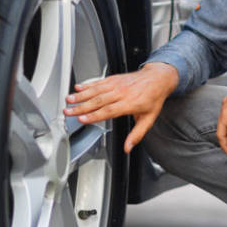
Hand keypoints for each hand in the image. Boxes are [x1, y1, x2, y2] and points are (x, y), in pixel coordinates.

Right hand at [64, 63, 178, 153]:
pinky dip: (87, 84)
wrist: (158, 78)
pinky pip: (99, 82)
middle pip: (98, 101)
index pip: (109, 111)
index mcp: (130, 103)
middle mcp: (122, 93)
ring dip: (81, 95)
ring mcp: (117, 84)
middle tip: (68, 111)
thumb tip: (128, 147)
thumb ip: (137, 134)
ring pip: (96, 90)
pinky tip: (78, 88)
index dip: (94, 116)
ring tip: (69, 100)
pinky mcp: (114, 78)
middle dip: (81, 107)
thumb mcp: (149, 119)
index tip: (82, 119)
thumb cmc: (153, 98)